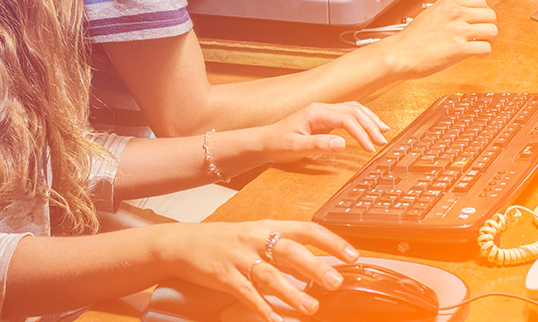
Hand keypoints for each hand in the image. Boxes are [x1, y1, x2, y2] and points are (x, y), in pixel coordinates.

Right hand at [158, 221, 358, 321]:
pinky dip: (262, 308)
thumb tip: (317, 264)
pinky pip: (246, 293)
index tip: (352, 255)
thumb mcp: (256, 235)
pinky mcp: (225, 276)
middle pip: (290, 251)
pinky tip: (275, 320)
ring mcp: (240, 257)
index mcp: (268, 226)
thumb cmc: (226, 240)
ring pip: (270, 275)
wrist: (184, 242)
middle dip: (314, 266)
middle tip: (335, 282)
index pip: (306, 228)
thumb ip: (284, 248)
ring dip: (292, 292)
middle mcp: (256, 239)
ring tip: (311, 307)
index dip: (331, 241)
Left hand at [257, 101, 389, 161]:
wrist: (264, 141)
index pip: (346, 119)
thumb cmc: (277, 143)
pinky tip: (368, 126)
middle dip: (370, 125)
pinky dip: (361, 119)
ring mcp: (323, 111)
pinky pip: (347, 113)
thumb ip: (319, 144)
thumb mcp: (296, 147)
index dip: (361, 132)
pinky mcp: (324, 118)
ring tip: (383, 131)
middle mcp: (321, 108)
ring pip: (353, 109)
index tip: (370, 147)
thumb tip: (343, 144)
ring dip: (369, 119)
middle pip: (353, 110)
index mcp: (316, 112)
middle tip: (382, 141)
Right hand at [376, 0, 497, 77]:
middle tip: (483, 35)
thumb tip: (466, 18)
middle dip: (489, 26)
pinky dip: (484, 53)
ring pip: (492, 31)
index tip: (480, 22)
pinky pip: (486, 48)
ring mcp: (459, 30)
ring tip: (481, 45)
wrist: (400, 54)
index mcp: (449, 3)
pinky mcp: (460, 49)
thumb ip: (449, 12)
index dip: (483, 14)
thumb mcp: (430, 14)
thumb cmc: (411, 39)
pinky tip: (476, 55)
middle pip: (491, 15)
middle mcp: (456, 13)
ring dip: (489, 40)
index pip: (481, 2)